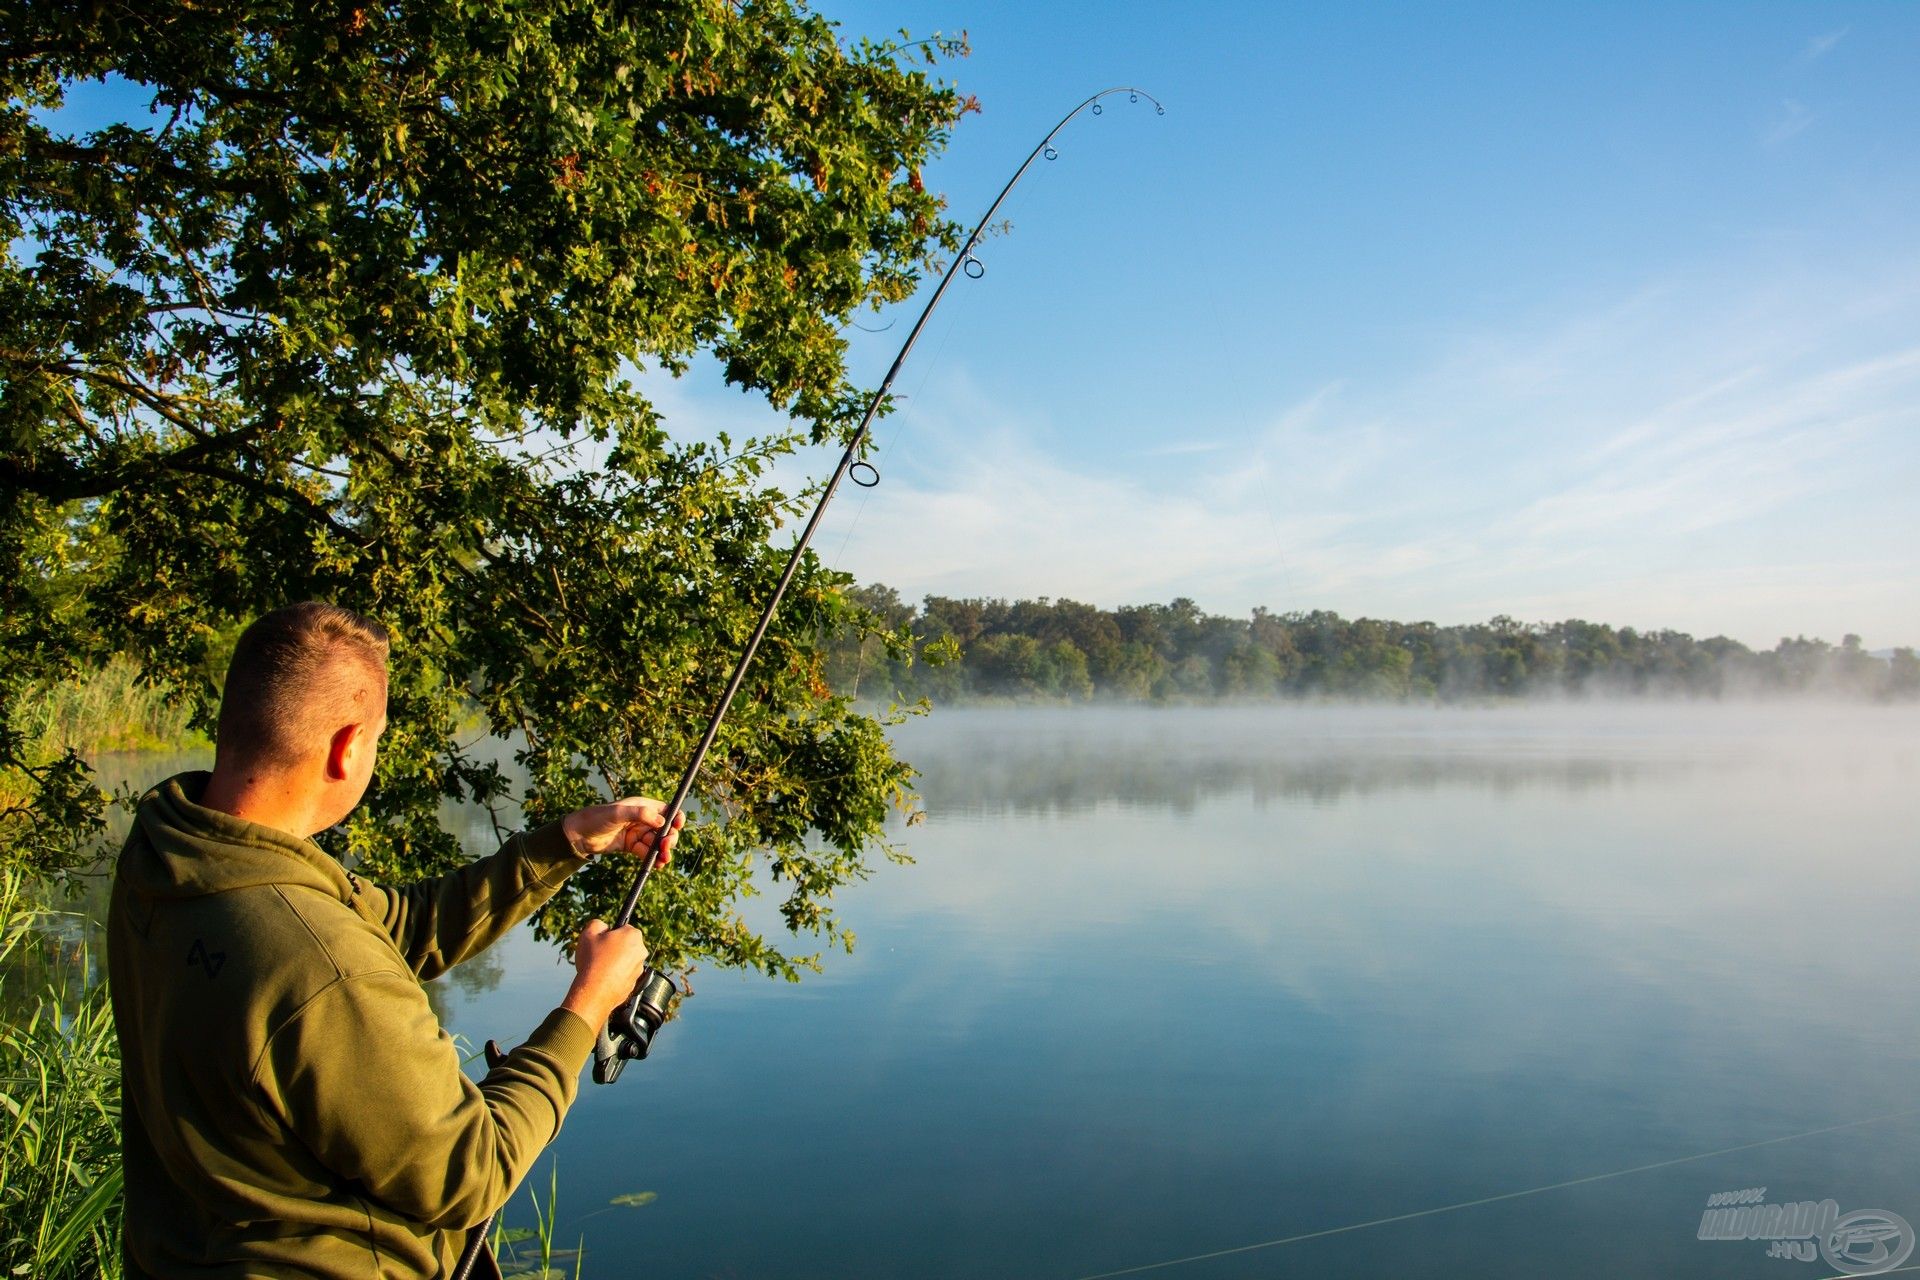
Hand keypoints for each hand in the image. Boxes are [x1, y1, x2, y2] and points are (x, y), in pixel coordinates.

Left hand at [561, 796, 683, 862]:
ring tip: (663, 860)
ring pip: (657, 843)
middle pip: (665, 829)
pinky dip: (653, 859)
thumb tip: (662, 821)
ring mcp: (637, 834)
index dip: (676, 817)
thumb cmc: (596, 818)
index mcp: (642, 806)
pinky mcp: (632, 846)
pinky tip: (657, 865)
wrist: (578, 836)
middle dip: (669, 838)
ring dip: (662, 852)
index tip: (678, 825)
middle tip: (665, 847)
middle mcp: (643, 819)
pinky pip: (647, 853)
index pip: (666, 810)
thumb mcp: (617, 812)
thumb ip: (640, 814)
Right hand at [561, 919, 650, 1026]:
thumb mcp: (588, 933)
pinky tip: (603, 978)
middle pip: (626, 944)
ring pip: (625, 960)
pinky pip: (624, 975)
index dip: (610, 934)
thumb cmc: (592, 961)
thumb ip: (597, 923)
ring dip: (615, 962)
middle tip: (599, 954)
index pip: (623, 928)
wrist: (595, 992)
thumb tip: (602, 926)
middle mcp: (641, 951)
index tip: (602, 941)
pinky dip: (615, 976)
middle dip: (614, 947)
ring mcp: (639, 969)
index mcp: (633, 935)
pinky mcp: (634, 983)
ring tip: (600, 968)